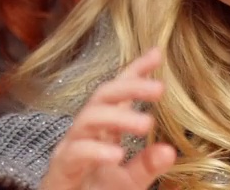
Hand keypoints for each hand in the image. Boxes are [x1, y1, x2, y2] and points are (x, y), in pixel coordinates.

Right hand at [42, 49, 175, 189]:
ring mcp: (70, 148)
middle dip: (130, 86)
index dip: (135, 71)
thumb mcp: (129, 181)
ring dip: (118, 118)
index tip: (156, 53)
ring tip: (146, 124)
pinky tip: (117, 155)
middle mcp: (86, 133)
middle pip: (103, 96)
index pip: (119, 93)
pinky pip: (75, 153)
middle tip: (160, 89)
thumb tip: (170, 150)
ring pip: (88, 119)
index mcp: (105, 129)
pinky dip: (96, 151)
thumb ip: (147, 165)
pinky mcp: (59, 170)